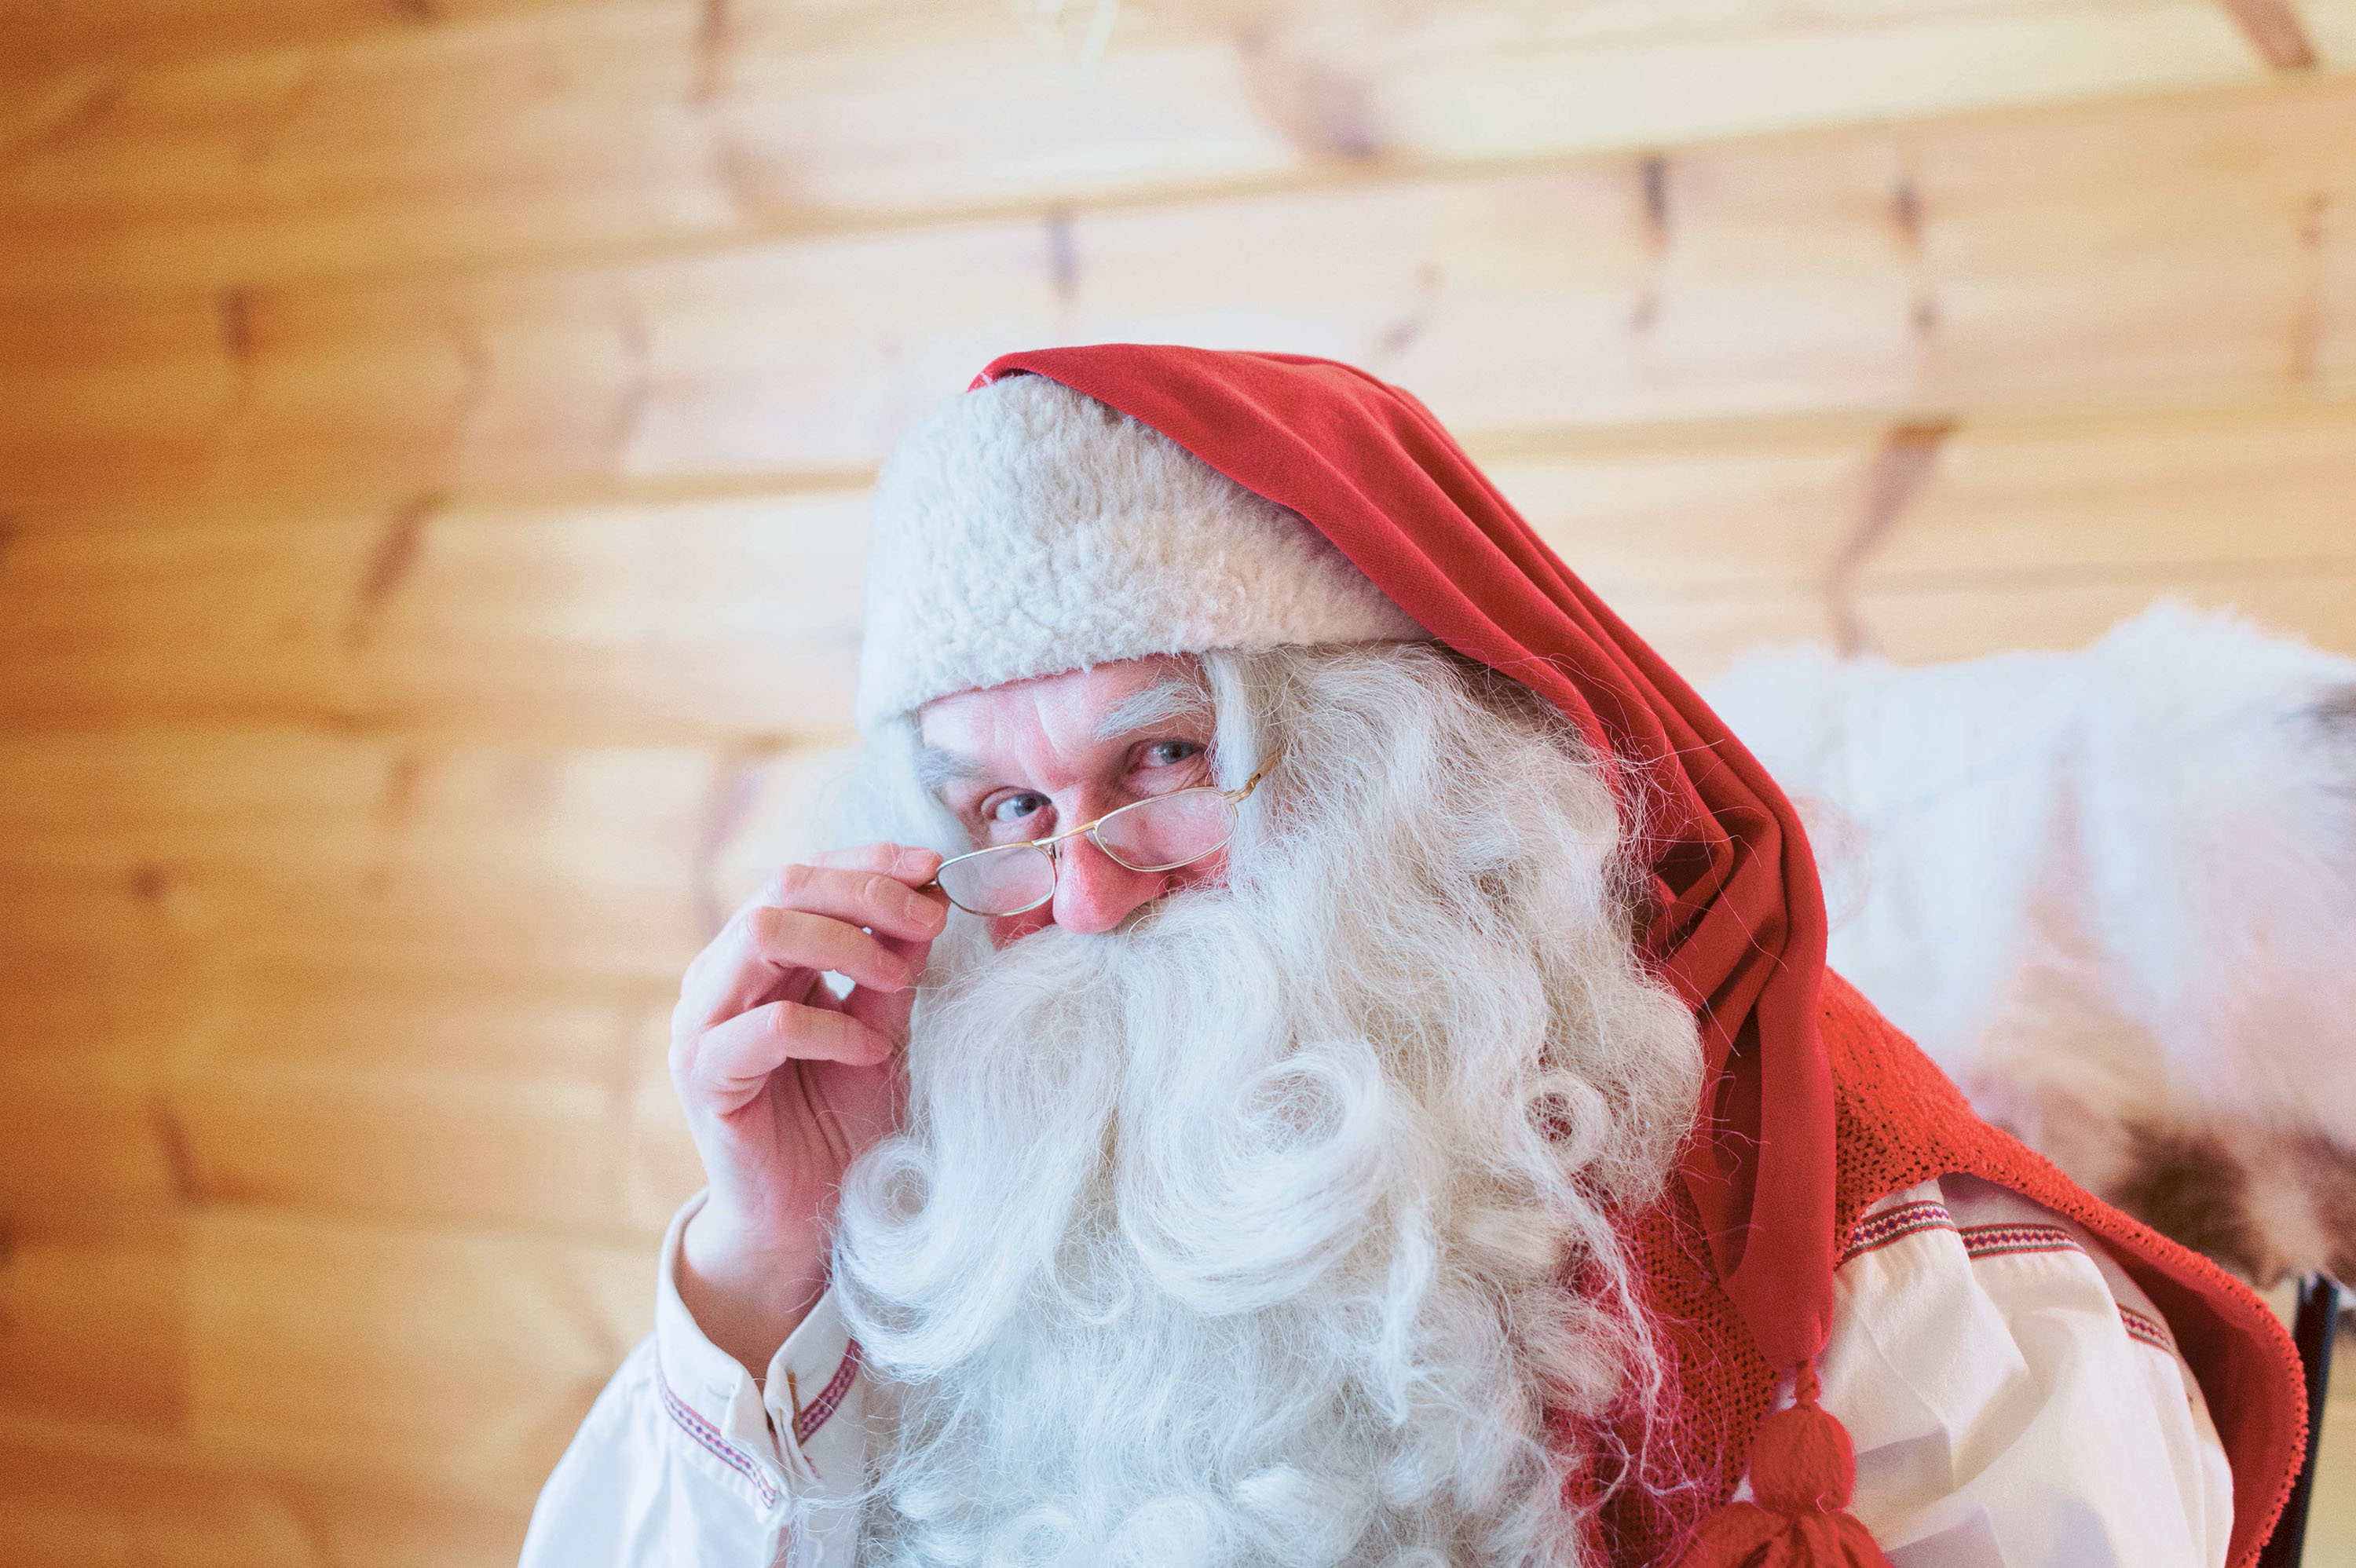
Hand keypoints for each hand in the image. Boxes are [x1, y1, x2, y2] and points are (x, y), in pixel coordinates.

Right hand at [668, 843, 947, 1375]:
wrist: (806, 1218)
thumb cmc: (839, 1122)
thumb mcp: (882, 1028)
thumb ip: (892, 967)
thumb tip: (926, 896)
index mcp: (758, 956)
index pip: (805, 875)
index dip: (868, 862)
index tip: (933, 867)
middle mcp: (720, 977)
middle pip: (781, 888)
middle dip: (864, 892)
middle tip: (929, 916)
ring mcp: (702, 1023)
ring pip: (762, 935)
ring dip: (844, 943)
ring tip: (899, 978)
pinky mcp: (704, 1076)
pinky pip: (766, 1027)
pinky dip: (830, 1029)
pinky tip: (869, 1052)